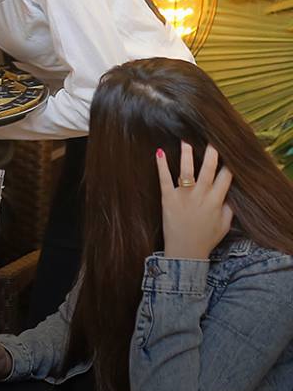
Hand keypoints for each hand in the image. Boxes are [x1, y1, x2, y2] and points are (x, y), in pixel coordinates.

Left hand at [156, 142, 233, 260]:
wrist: (185, 252)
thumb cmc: (205, 239)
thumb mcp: (223, 226)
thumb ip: (228, 209)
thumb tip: (231, 193)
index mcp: (216, 202)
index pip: (225, 179)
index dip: (228, 165)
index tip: (228, 152)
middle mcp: (201, 196)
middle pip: (208, 171)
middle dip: (211, 154)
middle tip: (212, 139)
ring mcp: (184, 196)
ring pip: (187, 171)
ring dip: (187, 155)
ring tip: (185, 140)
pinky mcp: (168, 198)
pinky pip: (164, 178)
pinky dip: (161, 165)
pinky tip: (159, 152)